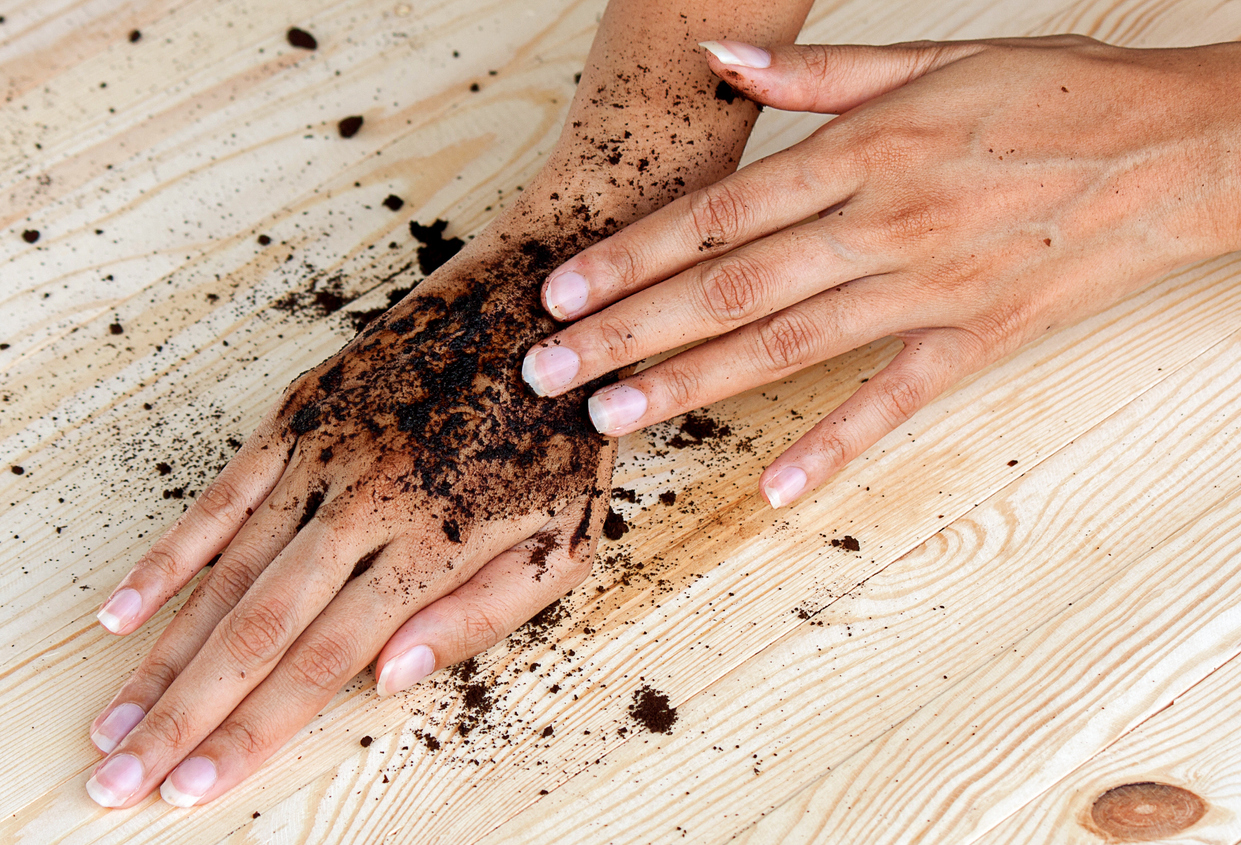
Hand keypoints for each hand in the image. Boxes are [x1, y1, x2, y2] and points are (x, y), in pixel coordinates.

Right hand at [85, 235, 613, 807]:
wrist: (544, 306)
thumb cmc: (563, 437)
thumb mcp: (565, 543)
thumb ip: (481, 615)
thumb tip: (388, 678)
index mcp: (433, 542)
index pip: (324, 659)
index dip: (255, 730)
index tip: (192, 786)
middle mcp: (366, 501)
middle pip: (257, 628)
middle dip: (183, 713)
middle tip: (120, 776)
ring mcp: (326, 451)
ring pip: (226, 570)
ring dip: (165, 652)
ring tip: (115, 718)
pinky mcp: (305, 410)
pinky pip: (221, 494)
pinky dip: (169, 556)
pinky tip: (125, 609)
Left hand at [520, 36, 1240, 507]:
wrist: (1183, 149)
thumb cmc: (1054, 97)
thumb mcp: (934, 59)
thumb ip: (819, 74)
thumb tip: (719, 62)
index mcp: (865, 152)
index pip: (719, 213)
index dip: (633, 255)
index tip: (562, 293)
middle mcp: (883, 223)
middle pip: (729, 288)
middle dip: (627, 332)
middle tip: (548, 373)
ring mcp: (929, 289)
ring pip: (786, 346)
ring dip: (689, 385)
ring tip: (611, 417)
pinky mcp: (977, 340)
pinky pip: (893, 402)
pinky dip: (832, 446)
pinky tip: (772, 489)